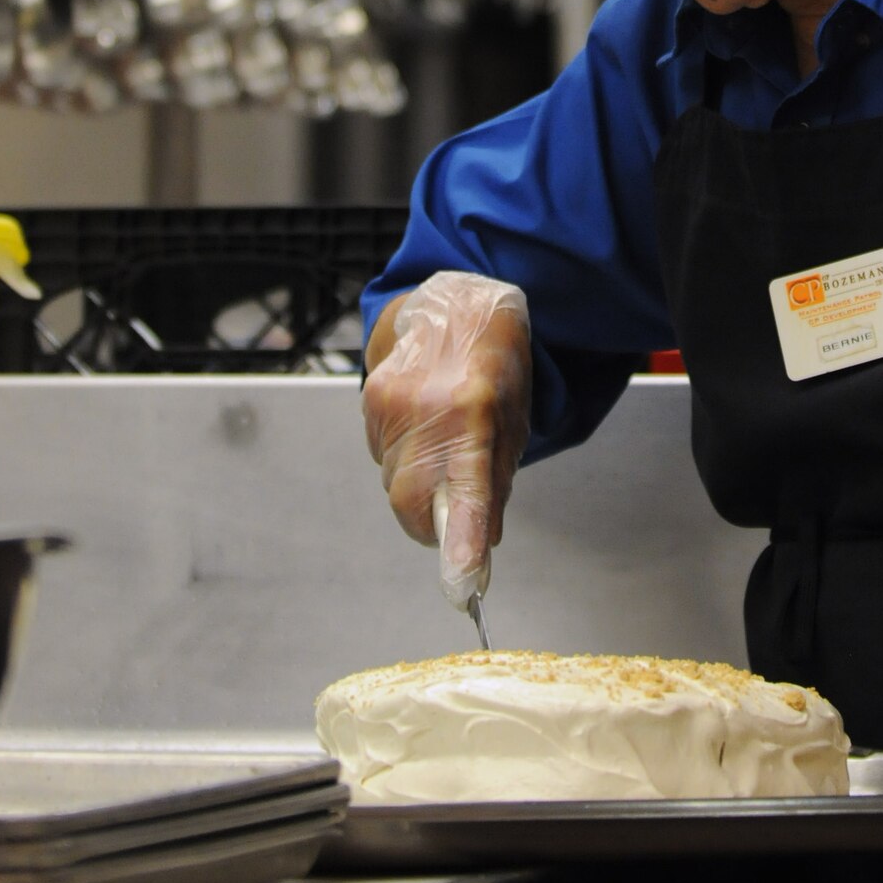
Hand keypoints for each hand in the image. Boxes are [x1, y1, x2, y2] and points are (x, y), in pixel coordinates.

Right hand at [361, 272, 531, 610]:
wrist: (455, 298)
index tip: (464, 585)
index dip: (463, 541)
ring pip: (393, 483)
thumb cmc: (496, 361)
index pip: (466, 490)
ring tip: (445, 440)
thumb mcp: (513, 420)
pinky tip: (423, 424)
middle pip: (411, 504)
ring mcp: (390, 404)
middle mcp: (427, 411)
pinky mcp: (369, 399)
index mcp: (475, 414)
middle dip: (431, 524)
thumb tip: (482, 546)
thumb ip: (494, 483)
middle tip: (455, 516)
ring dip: (419, 483)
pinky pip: (381, 455)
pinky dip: (402, 456)